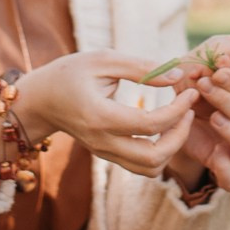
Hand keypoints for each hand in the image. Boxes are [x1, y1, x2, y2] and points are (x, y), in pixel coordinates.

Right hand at [3, 53, 195, 179]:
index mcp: (100, 116)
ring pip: (150, 169)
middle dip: (180, 136)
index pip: (150, 124)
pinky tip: (164, 125)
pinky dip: (160, 151)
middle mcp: (102, 142)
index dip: (177, 110)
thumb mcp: (103, 60)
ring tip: (178, 119)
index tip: (189, 91)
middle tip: (188, 110)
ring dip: (172, 148)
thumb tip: (177, 76)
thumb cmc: (69, 73)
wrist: (39, 100)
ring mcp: (104, 153)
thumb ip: (141, 67)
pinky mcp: (108, 155)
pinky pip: (141, 165)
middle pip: (154, 158)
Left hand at [169, 41, 229, 194]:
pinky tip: (214, 154)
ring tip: (214, 117)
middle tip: (204, 86)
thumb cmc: (200, 87)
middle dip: (229, 100)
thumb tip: (219, 59)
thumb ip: (209, 64)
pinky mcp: (228, 169)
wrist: (183, 116)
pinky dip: (225, 172)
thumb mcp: (202, 71)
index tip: (216, 71)